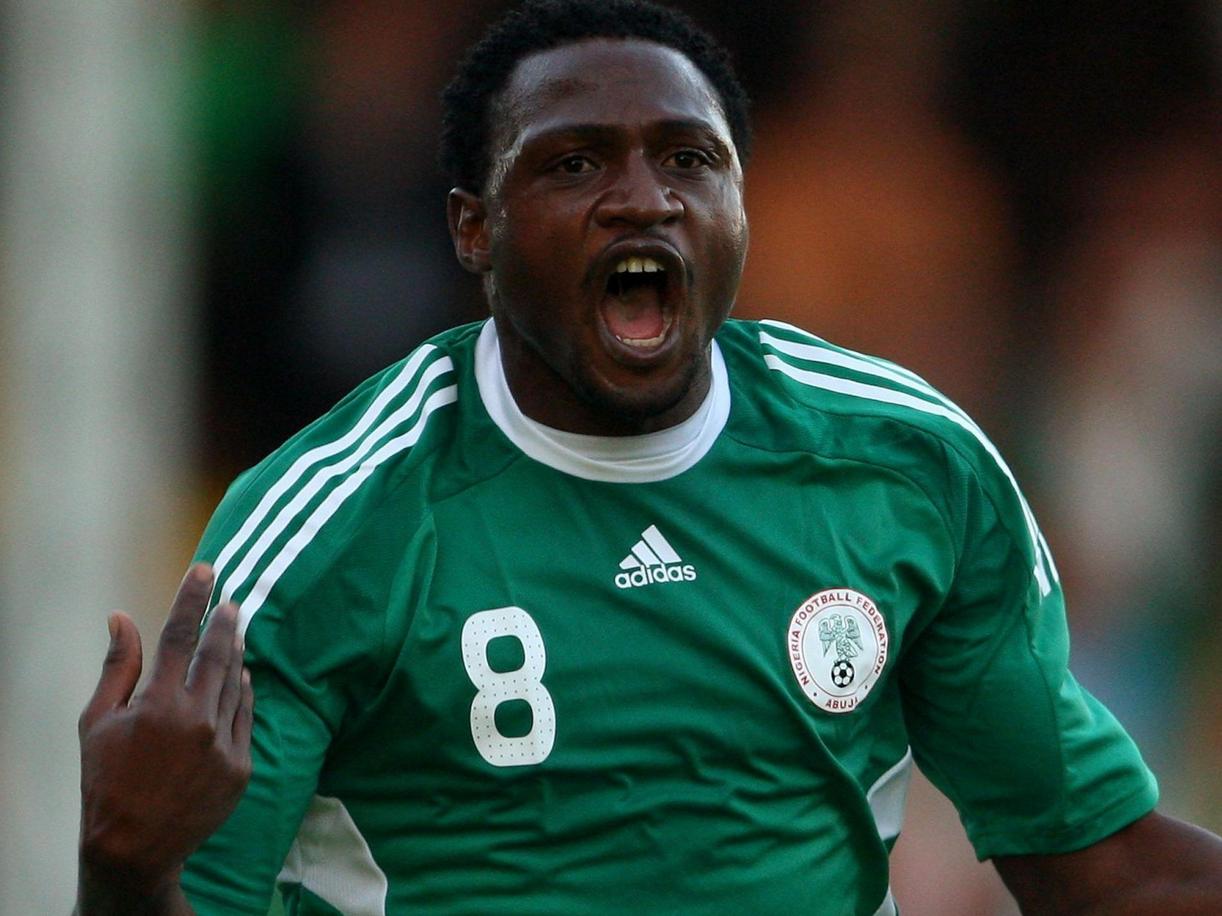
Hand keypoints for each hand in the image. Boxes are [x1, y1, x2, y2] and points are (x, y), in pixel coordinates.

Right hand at [77, 564, 252, 903]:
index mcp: (158, 704)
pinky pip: (246, 717)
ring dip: (237, 653)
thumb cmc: (106, 781)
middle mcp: (196, 719)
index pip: (178, 635)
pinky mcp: (240, 766)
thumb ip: (117, 666)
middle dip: (225, 620)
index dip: (193, 598)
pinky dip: (244, 692)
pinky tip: (241, 676)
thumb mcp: (97, 722)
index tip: (206, 569)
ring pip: (236, 683)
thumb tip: (121, 617)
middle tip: (231, 598)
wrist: (135, 847)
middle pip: (218, 654)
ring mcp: (222, 744)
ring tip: (235, 631)